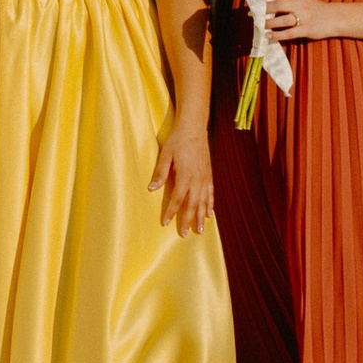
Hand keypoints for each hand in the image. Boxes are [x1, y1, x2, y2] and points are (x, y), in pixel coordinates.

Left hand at [154, 112, 215, 235]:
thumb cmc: (177, 140)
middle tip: (185, 234)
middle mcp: (197, 179)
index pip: (178, 199)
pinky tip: (210, 214)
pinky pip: (211, 193)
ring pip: (204, 202)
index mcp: (185, 176)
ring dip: (201, 217)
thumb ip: (160, 173)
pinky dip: (210, 205)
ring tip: (200, 230)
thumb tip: (152, 189)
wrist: (194, 128)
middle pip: (193, 205)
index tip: (165, 223)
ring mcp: (205, 177)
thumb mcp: (165, 155)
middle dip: (188, 220)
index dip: (171, 212)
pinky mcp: (209, 174)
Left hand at [258, 0, 338, 44]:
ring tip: (260, 25)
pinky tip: (269, 36)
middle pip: (278, 5)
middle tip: (253, 14)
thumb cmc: (312, 7)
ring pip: (283, 20)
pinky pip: (289, 33)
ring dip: (269, 23)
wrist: (333, 18)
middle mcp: (301, 3)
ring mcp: (304, 17)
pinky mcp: (306, 30)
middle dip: (263, 10)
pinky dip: (277, 35)